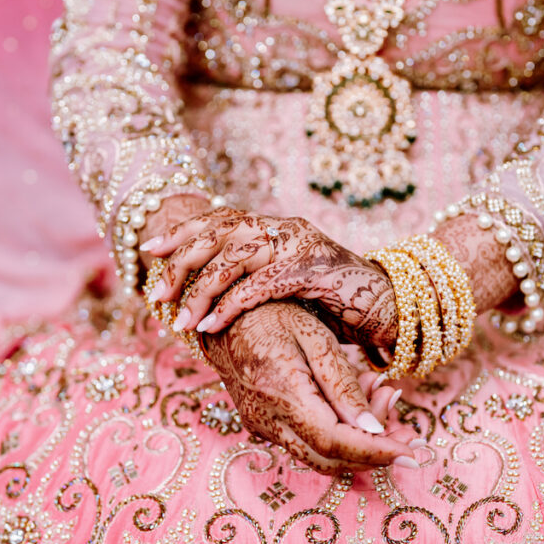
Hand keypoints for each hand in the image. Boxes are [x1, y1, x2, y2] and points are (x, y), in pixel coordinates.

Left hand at [141, 208, 397, 349]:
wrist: (392, 306)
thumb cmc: (338, 302)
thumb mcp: (289, 285)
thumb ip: (256, 279)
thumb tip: (209, 294)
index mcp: (277, 226)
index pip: (221, 219)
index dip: (184, 231)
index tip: (151, 249)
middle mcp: (286, 228)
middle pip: (220, 233)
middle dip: (181, 261)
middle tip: (157, 291)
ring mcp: (300, 245)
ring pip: (236, 258)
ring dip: (202, 290)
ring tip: (180, 319)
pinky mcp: (314, 269)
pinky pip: (262, 283)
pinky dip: (232, 304)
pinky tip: (212, 324)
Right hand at [201, 301, 420, 473]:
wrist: (220, 313)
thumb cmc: (271, 312)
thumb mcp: (315, 336)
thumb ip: (342, 384)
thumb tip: (375, 429)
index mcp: (282, 393)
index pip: (335, 442)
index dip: (377, 452)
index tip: (413, 454)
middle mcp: (267, 419)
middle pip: (329, 459)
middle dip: (375, 453)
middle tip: (408, 428)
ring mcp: (260, 425)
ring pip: (318, 456)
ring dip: (359, 440)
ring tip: (386, 397)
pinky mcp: (261, 423)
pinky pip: (304, 440)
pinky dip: (338, 430)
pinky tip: (356, 399)